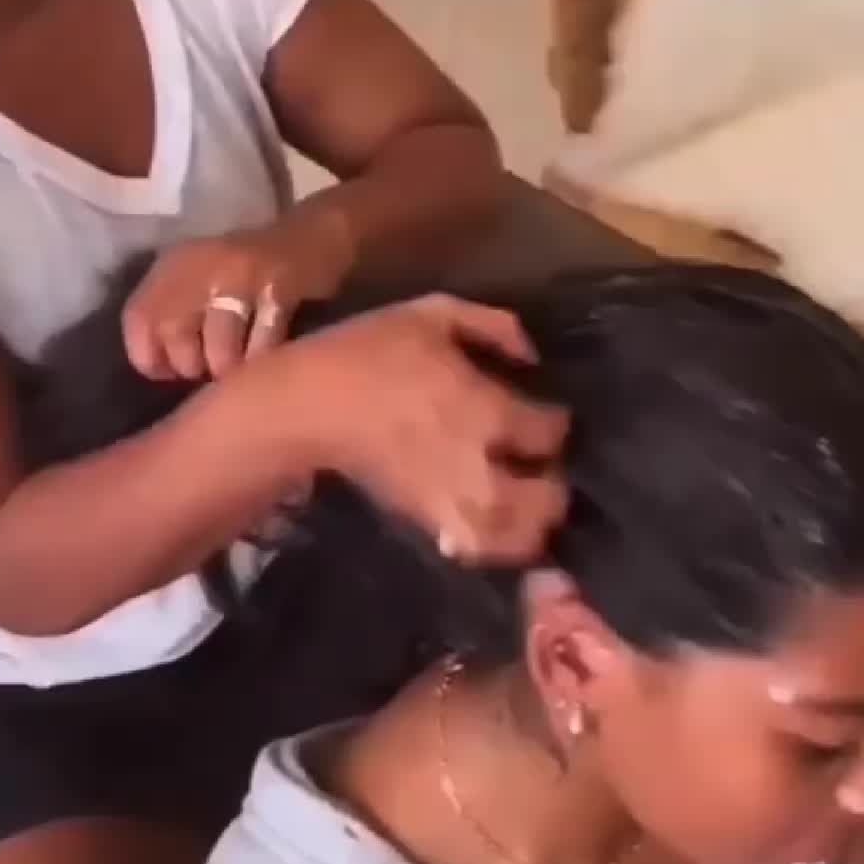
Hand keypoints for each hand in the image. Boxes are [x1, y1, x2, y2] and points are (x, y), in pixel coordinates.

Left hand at [123, 203, 353, 381]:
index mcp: (175, 263)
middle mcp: (201, 264)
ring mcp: (240, 274)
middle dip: (191, 365)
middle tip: (210, 368)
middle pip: (175, 335)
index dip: (148, 355)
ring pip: (219, 350)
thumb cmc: (250, 271)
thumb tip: (158, 369)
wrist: (314, 237)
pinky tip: (269, 354)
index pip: (138, 317)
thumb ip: (173, 314)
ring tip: (242, 363)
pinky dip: (262, 360)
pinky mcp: (279, 287)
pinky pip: (261, 347)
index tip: (168, 373)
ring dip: (230, 368)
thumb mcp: (201, 278)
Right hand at [271, 294, 567, 566]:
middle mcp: (479, 466)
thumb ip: (494, 326)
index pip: (549, 430)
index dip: (557, 421)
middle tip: (547, 467)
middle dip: (556, 485)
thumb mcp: (432, 313)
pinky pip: (476, 549)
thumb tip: (532, 355)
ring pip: (518, 538)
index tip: (549, 412)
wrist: (307, 408)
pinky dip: (496, 542)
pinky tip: (495, 522)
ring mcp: (453, 503)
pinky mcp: (426, 523)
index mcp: (485, 410)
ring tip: (530, 503)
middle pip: (547, 499)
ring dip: (534, 523)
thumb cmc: (368, 353)